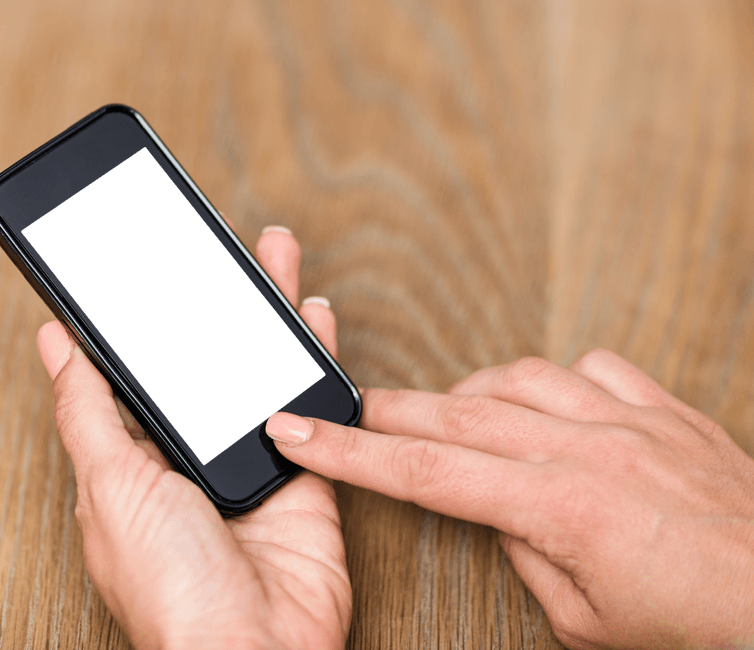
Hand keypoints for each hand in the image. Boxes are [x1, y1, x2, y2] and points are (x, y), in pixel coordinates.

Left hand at [37, 227, 350, 649]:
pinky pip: (309, 405)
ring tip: (266, 254)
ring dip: (265, 311)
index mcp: (133, 461)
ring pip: (257, 370)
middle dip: (213, 302)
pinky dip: (312, 357)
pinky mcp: (301, 477)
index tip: (149, 266)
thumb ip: (85, 409)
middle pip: (203, 362)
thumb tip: (52, 343)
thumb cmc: (169, 589)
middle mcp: (190, 460)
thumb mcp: (108, 484)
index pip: (136, 372)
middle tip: (215, 244)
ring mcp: (248, 465)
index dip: (145, 320)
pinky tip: (309, 314)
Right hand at [268, 352, 753, 647]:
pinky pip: (592, 367)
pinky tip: (548, 401)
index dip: (348, 452)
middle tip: (341, 406)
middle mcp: (586, 446)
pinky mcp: (665, 409)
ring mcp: (629, 418)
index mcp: (557, 505)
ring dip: (468, 392)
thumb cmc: (694, 625)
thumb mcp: (585, 620)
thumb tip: (494, 506)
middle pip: (454, 411)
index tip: (297, 432)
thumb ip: (523, 551)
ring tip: (447, 414)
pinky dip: (554, 379)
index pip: (423, 471)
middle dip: (385, 409)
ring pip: (516, 376)